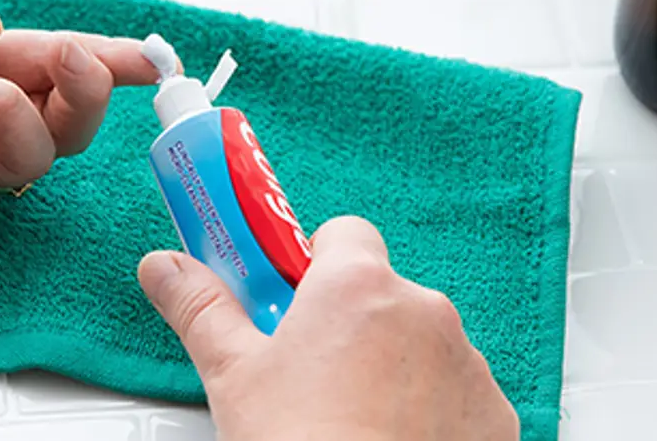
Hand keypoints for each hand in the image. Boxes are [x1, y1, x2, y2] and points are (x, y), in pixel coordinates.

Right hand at [138, 217, 518, 440]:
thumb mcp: (232, 374)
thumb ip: (200, 306)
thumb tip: (163, 267)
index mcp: (356, 285)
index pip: (342, 235)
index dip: (312, 267)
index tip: (288, 297)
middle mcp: (422, 311)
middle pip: (380, 292)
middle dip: (349, 322)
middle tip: (309, 370)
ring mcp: (464, 362)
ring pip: (420, 342)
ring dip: (392, 364)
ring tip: (350, 416)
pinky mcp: (492, 412)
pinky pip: (458, 391)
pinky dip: (432, 409)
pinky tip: (392, 438)